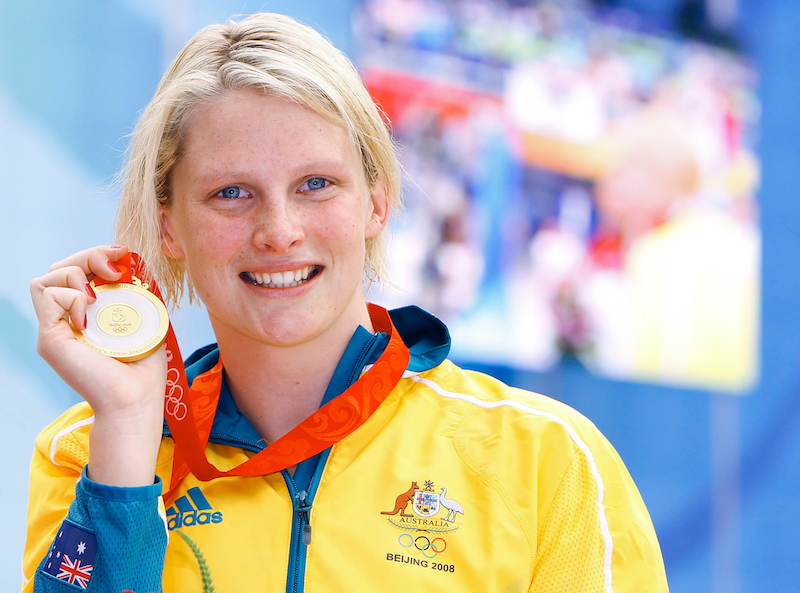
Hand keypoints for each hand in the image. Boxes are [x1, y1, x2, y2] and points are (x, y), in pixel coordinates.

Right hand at [30, 245, 166, 485]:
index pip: (77, 270)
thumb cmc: (143, 367)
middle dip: (87, 256)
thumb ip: (136, 293)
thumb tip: (133, 263)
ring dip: (76, 274)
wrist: (134, 399)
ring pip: (47, 278)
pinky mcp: (49, 338)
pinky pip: (46, 295)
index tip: (121, 255)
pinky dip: (72, 296)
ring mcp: (55, 329)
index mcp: (86, 314)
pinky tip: (90, 317)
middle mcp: (66, 319)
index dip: (96, 255)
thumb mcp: (144, 319)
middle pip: (59, 268)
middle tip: (113, 269)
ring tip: (100, 296)